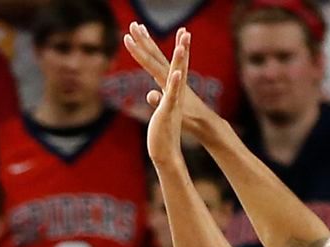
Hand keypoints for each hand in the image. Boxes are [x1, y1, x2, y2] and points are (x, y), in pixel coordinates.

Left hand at [124, 24, 214, 140]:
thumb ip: (159, 98)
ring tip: (180, 42)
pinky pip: (175, 93)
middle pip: (161, 59)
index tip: (140, 29)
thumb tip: (152, 93)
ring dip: (178, 56)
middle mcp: (174, 84)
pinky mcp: (174, 107)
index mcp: (168, 82)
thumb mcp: (164, 108)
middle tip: (138, 25)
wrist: (191, 137)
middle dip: (150, 41)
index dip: (146, 45)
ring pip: (174, 71)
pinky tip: (176, 73)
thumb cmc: (175, 124)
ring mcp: (175, 93)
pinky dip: (175, 82)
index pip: (155, 61)